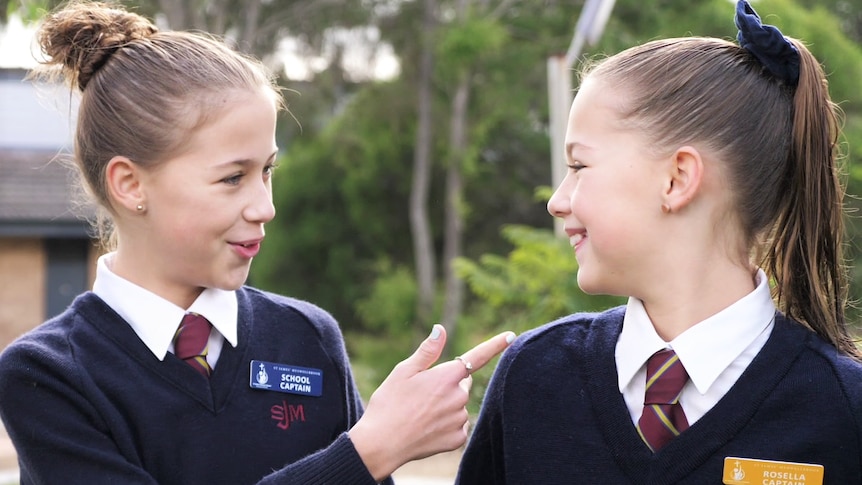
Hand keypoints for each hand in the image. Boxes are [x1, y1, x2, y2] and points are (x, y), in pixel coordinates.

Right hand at [348, 324, 514, 480]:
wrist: (381, 444)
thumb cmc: (389, 403)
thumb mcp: (403, 371)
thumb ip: (427, 351)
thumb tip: (441, 329)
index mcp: (446, 376)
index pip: (477, 357)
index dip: (495, 345)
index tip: (511, 336)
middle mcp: (458, 397)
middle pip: (461, 384)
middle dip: (447, 384)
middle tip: (420, 394)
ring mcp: (459, 419)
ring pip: (458, 405)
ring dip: (446, 406)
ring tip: (420, 413)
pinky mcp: (457, 439)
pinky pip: (457, 426)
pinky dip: (446, 425)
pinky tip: (427, 428)